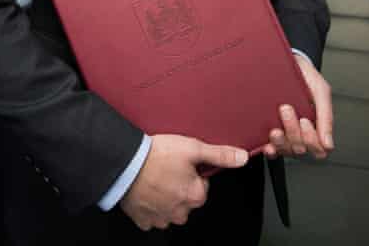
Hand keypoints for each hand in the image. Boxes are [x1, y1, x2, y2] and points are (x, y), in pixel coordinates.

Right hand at [119, 134, 247, 230]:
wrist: (126, 164)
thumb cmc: (158, 155)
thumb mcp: (193, 148)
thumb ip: (219, 154)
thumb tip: (242, 157)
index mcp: (195, 195)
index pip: (202, 186)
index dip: (193, 172)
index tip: (181, 163)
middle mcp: (181, 212)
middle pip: (187, 199)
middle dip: (180, 186)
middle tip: (167, 168)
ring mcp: (161, 218)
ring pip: (170, 209)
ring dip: (166, 197)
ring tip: (156, 177)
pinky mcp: (144, 220)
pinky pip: (152, 216)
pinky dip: (150, 204)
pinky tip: (146, 189)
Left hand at [263, 54, 333, 159]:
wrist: (288, 61)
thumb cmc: (306, 77)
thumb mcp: (321, 92)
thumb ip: (326, 117)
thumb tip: (328, 144)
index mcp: (315, 127)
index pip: (317, 149)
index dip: (311, 139)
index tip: (305, 121)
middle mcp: (300, 133)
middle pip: (300, 149)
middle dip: (293, 131)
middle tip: (286, 109)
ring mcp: (285, 133)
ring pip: (286, 150)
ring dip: (281, 141)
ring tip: (275, 127)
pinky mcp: (269, 131)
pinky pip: (271, 149)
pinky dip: (270, 149)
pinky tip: (267, 144)